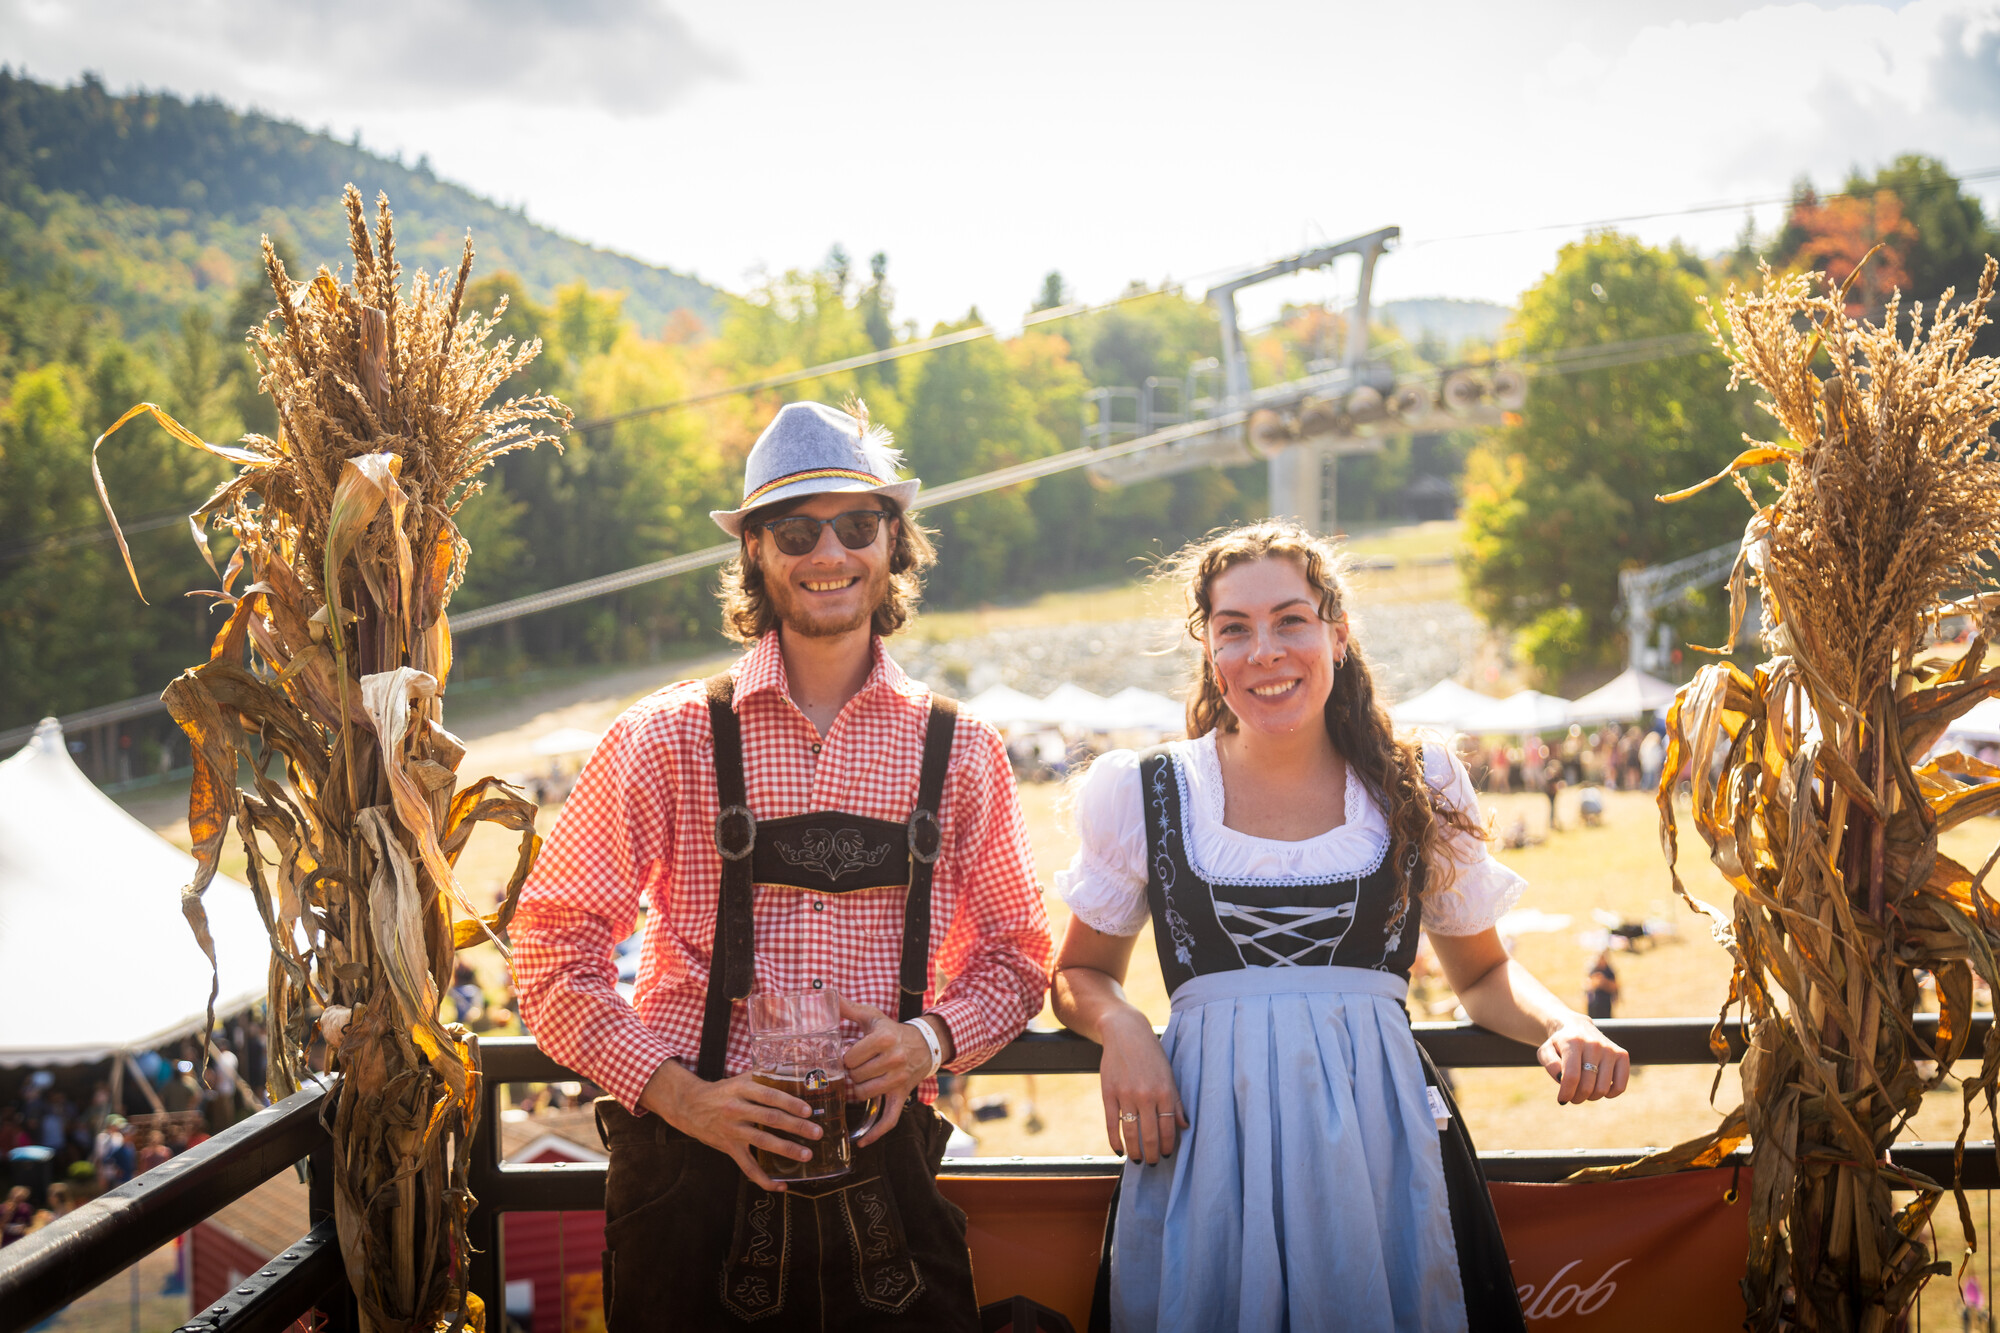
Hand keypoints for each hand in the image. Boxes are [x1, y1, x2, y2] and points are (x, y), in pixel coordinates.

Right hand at [639, 1059, 818, 1191]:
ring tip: (807, 1154)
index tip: (807, 1110)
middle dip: (796, 1127)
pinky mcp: (728, 1148)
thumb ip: (764, 1076)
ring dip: (787, 1149)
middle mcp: (736, 1109)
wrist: (690, 1106)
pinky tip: (782, 1185)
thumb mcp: (740, 1079)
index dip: (789, 1103)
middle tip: (816, 1133)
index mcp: (741, 1089)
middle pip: (770, 1119)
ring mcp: (731, 1130)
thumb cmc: (722, 1091)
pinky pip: (747, 1167)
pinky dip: (764, 1179)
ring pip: (762, 1142)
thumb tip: (793, 1072)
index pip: (769, 1095)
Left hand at [836, 994, 937, 1146]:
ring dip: (856, 1092)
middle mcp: (893, 1059)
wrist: (924, 1044)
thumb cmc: (891, 1030)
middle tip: (851, 1071)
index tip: (846, 1057)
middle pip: (856, 1076)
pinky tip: (861, 1142)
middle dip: (849, 1075)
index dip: (844, 1059)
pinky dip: (875, 1133)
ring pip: (865, 1094)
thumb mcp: (872, 1016)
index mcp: (883, 1038)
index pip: (850, 1058)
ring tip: (856, 1084)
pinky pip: (889, 1119)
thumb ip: (848, 1008)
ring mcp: (898, 1080)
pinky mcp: (902, 1096)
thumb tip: (826, 995)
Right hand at [1096, 1008, 1185, 1163]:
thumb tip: (1185, 1126)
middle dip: (1152, 1154)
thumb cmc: (1151, 1055)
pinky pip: (1111, 1123)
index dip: (1168, 1145)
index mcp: (1165, 1091)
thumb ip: (1176, 1102)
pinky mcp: (1108, 1093)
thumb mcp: (1169, 1075)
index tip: (1167, 1155)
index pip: (1169, 1128)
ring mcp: (1126, 1095)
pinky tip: (1119, 1150)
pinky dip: (1115, 1140)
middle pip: (1150, 1135)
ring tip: (1138, 1159)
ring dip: (1135, 1151)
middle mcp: (1146, 1095)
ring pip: (1131, 1133)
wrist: (1125, 1032)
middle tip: (1152, 1162)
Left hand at [1536, 1018, 1628, 1104]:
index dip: (1566, 1093)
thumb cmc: (1559, 1045)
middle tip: (1572, 1096)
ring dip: (1591, 1097)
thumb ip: (1550, 1065)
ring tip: (1583, 1091)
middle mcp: (1594, 1044)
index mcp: (1573, 1042)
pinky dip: (1610, 1094)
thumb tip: (1562, 1079)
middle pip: (1587, 1086)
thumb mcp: (1546, 1051)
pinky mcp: (1622, 1055)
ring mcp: (1610, 1050)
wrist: (1577, 1026)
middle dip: (1577, 1097)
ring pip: (1603, 1089)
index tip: (1562, 1099)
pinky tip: (1599, 1088)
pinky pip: (1620, 1086)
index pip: (1572, 1076)